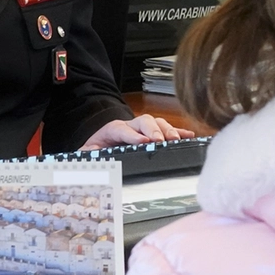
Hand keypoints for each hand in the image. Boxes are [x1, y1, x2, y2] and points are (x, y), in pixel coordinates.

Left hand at [78, 114, 195, 150]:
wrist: (103, 141)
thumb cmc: (98, 148)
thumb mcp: (88, 151)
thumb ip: (85, 153)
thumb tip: (87, 153)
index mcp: (113, 130)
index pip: (123, 129)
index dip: (132, 135)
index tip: (142, 142)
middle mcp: (130, 126)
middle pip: (144, 121)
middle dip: (153, 130)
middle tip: (160, 141)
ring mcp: (143, 128)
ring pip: (158, 123)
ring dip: (168, 130)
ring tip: (176, 140)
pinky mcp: (153, 133)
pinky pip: (168, 129)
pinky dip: (179, 132)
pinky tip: (189, 136)